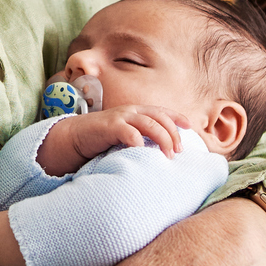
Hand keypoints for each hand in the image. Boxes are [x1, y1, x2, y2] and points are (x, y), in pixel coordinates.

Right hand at [37, 103, 189, 176]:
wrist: (75, 136)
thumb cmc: (103, 139)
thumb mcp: (125, 135)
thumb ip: (141, 137)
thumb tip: (161, 152)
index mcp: (136, 112)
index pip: (162, 112)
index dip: (177, 117)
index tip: (190, 127)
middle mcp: (131, 111)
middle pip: (159, 118)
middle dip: (172, 133)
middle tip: (178, 151)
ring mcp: (120, 117)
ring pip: (149, 124)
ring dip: (162, 138)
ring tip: (168, 154)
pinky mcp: (109, 127)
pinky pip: (128, 132)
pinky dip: (138, 141)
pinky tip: (144, 152)